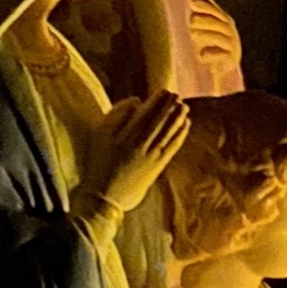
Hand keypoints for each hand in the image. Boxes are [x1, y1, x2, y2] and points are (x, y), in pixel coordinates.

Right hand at [83, 91, 189, 211]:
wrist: (105, 196)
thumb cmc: (100, 161)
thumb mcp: (101, 134)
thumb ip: (118, 114)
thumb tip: (137, 100)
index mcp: (127, 135)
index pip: (147, 112)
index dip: (158, 101)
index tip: (165, 91)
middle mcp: (142, 144)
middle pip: (161, 121)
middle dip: (170, 107)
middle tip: (177, 95)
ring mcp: (152, 156)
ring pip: (169, 133)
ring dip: (178, 118)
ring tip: (184, 106)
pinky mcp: (158, 166)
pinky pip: (173, 146)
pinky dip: (181, 134)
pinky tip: (186, 125)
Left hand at [190, 0, 241, 71]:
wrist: (224, 64)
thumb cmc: (213, 41)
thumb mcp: (208, 23)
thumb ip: (204, 7)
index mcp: (224, 20)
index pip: (215, 10)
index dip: (205, 5)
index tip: (192, 1)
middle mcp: (230, 31)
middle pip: (219, 22)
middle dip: (206, 19)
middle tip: (191, 19)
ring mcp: (232, 45)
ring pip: (220, 38)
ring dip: (207, 34)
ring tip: (193, 34)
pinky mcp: (231, 59)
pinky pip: (222, 56)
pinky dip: (212, 55)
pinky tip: (201, 55)